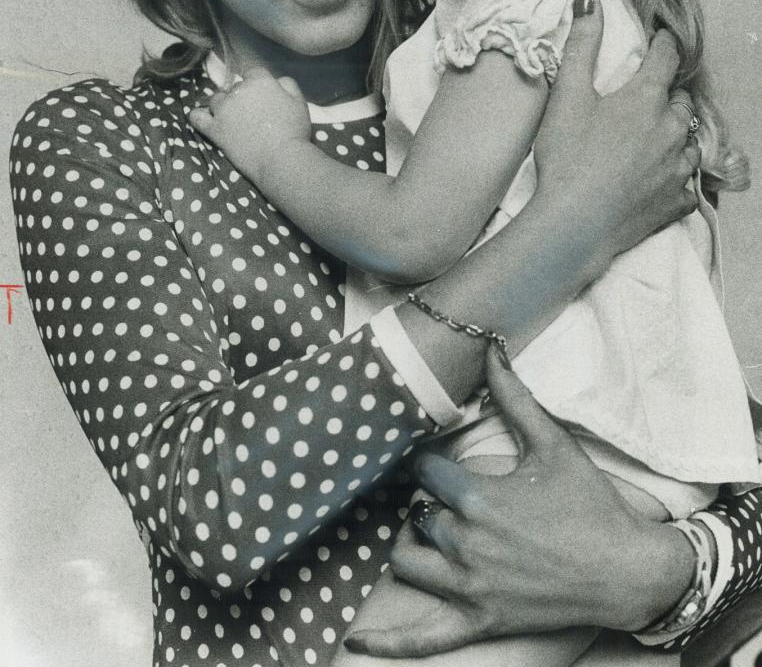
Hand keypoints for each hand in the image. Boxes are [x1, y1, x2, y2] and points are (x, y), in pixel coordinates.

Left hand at [189, 69, 310, 180]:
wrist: (281, 159)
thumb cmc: (294, 131)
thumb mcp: (299, 102)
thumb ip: (288, 84)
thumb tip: (277, 80)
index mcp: (259, 81)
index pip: (253, 73)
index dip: (258, 85)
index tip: (263, 99)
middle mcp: (238, 90)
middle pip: (234, 87)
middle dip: (242, 97)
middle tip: (252, 115)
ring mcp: (223, 110)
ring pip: (216, 100)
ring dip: (223, 106)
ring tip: (233, 120)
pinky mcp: (214, 129)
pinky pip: (197, 117)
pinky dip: (198, 116)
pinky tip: (203, 118)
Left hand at [343, 348, 694, 657]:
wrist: (627, 570)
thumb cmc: (590, 505)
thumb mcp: (552, 444)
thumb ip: (514, 398)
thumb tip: (491, 350)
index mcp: (478, 498)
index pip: (424, 472)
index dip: (430, 463)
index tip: (439, 460)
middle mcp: (465, 543)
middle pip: (416, 514)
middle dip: (429, 503)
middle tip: (449, 497)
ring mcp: (469, 587)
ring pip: (408, 560)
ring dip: (415, 544)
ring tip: (435, 533)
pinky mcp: (479, 621)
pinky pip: (422, 639)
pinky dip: (388, 644)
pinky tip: (356, 642)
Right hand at [533, 0, 699, 276]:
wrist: (574, 225)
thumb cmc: (567, 159)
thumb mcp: (568, 96)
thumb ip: (581, 45)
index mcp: (646, 99)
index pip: (666, 57)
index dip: (662, 45)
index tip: (658, 41)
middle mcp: (672, 130)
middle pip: (681, 100)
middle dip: (667, 93)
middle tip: (646, 96)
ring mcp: (679, 168)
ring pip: (689, 140)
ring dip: (674, 134)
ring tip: (651, 138)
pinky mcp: (677, 202)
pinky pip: (688, 182)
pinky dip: (676, 176)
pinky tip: (658, 177)